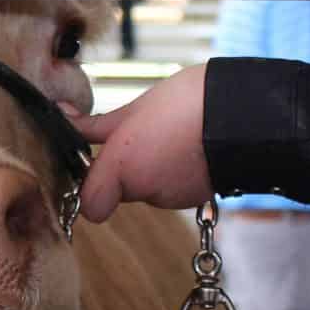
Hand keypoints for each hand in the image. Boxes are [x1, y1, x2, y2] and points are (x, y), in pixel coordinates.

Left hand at [64, 64, 211, 223]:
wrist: (246, 113)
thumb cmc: (187, 103)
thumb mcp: (133, 109)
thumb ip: (95, 125)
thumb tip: (63, 116)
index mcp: (122, 167)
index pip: (89, 205)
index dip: (89, 188)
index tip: (93, 162)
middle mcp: (144, 191)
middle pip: (119, 191)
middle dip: (123, 169)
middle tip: (139, 137)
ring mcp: (172, 198)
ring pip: (146, 190)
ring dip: (150, 169)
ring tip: (169, 136)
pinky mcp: (195, 199)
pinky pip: (171, 189)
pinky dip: (173, 173)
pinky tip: (185, 148)